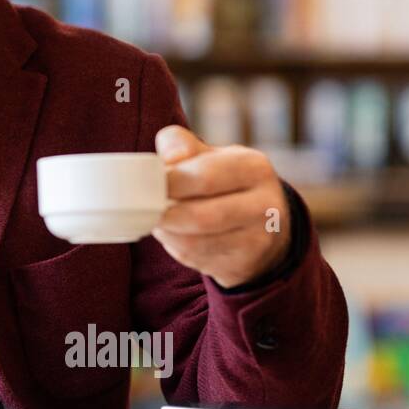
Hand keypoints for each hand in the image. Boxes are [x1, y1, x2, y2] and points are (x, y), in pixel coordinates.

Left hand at [151, 126, 291, 288]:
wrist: (262, 223)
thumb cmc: (223, 182)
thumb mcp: (208, 154)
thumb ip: (181, 144)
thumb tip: (169, 158)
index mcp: (253, 167)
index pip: (205, 177)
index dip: (169, 183)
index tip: (147, 185)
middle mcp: (264, 204)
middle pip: (200, 216)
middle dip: (164, 214)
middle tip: (144, 209)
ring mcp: (258, 239)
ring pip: (195, 242)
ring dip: (167, 233)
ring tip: (157, 221)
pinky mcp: (245, 264)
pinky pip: (198, 259)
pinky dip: (176, 248)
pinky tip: (174, 236)